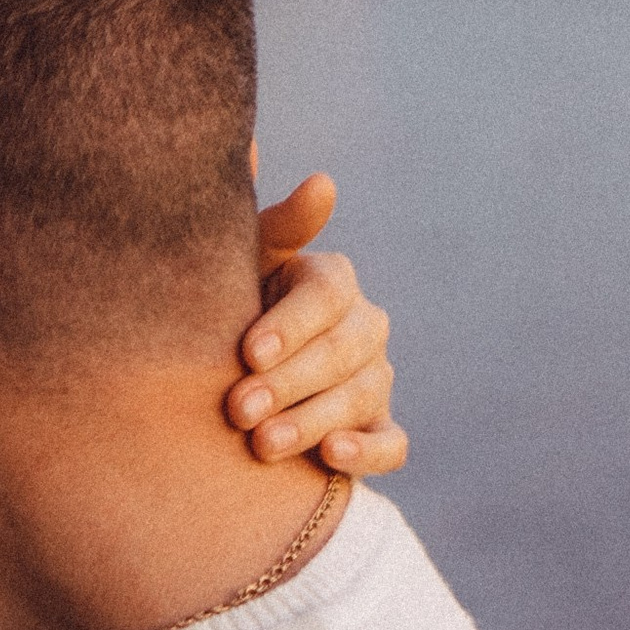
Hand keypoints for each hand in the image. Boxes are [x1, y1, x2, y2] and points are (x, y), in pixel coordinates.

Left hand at [223, 177, 406, 477]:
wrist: (238, 376)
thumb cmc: (239, 306)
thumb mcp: (247, 263)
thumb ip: (275, 225)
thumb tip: (302, 172)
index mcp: (333, 280)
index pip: (326, 295)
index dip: (290, 324)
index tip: (248, 350)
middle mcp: (365, 326)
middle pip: (340, 352)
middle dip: (288, 382)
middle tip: (238, 409)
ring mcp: (376, 379)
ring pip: (360, 398)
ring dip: (312, 422)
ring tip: (263, 444)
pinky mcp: (380, 429)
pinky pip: (391, 444)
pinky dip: (367, 452)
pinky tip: (332, 457)